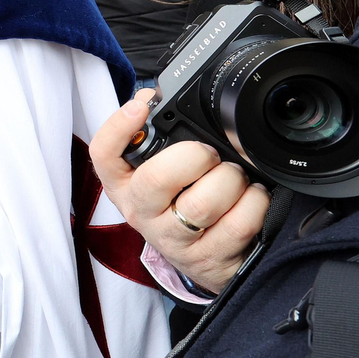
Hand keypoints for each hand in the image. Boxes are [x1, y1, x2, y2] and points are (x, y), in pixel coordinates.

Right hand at [90, 89, 269, 292]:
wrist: (205, 261)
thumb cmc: (180, 203)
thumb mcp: (159, 172)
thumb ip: (154, 133)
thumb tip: (152, 96)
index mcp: (124, 184)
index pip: (104, 154)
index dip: (118, 128)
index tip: (140, 107)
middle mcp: (141, 212)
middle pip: (157, 179)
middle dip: (196, 156)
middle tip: (210, 154)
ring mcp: (172, 239)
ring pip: (203, 204)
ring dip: (230, 180)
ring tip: (234, 177)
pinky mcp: (207, 259)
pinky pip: (238, 223)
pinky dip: (254, 202)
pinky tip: (249, 197)